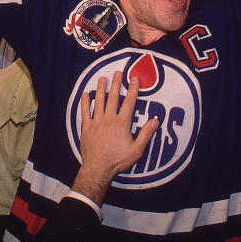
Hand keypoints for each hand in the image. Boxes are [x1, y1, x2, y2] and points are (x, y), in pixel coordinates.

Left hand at [70, 72, 157, 204]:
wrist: (98, 168)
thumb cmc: (118, 160)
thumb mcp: (137, 150)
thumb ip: (146, 134)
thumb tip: (155, 121)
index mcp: (122, 123)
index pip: (129, 103)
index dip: (133, 90)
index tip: (134, 79)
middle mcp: (109, 119)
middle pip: (113, 98)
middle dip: (116, 84)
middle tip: (118, 72)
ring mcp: (96, 122)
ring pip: (98, 102)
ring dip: (100, 89)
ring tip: (102, 78)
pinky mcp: (86, 128)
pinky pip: (85, 112)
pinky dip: (85, 103)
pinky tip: (85, 94)